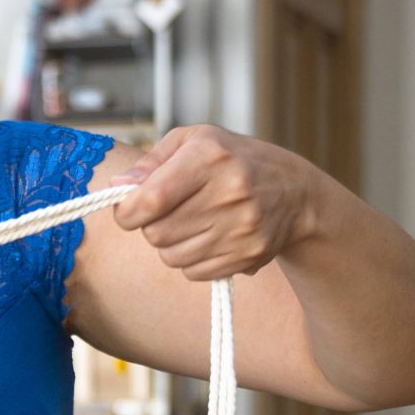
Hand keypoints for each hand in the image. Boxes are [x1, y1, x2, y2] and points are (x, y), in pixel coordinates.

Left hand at [112, 126, 315, 280]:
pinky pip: (193, 272)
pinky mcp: (247, 256)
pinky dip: (192, 260)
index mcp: (210, 156)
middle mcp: (229, 192)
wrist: (295, 193)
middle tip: (168, 213)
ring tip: (193, 223)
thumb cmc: (232, 161)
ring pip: (171, 257)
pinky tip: (210, 238)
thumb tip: (119, 185)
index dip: (127, 212)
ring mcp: (241, 228)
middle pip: (156, 234)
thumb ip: (152, 162)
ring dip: (171, 245)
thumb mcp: (194, 141)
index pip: (150, 200)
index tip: (128, 211)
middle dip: (151, 226)